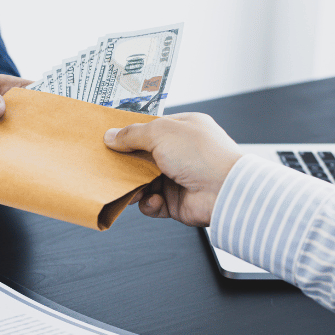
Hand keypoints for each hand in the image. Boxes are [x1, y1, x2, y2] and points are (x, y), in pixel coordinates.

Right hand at [104, 112, 242, 226]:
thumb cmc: (202, 156)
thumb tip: (111, 136)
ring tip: (134, 188)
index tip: (111, 140)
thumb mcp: (161, 132)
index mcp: (183, 129)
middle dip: (128, 164)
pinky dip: (149, 204)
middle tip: (114, 167)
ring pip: (144, 182)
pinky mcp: (176, 201)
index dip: (130, 135)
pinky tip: (154, 200)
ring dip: (136, 187)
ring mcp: (179, 178)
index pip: (150, 129)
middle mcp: (181, 153)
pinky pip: (152, 203)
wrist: (224, 191)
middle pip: (143, 157)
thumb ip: (132, 134)